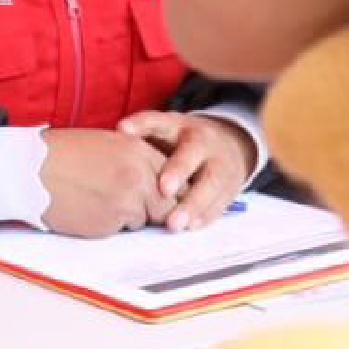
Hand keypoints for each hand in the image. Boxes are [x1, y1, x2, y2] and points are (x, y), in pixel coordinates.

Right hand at [35, 128, 174, 235]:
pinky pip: (123, 228)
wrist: (30, 169)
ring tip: (101, 201)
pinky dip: (111, 224)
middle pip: (170, 204)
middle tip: (134, 208)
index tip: (163, 200)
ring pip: (147, 219)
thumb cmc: (63, 155)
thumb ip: (138, 161)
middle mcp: (140, 175)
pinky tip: (90, 209)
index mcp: (139, 151)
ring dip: (131, 217)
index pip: (175, 179)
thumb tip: (159, 186)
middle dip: (157, 211)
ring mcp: (128, 199)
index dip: (170, 193)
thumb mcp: (108, 144)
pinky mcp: (112, 221)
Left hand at [116, 110, 255, 230]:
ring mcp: (220, 165)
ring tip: (174, 223)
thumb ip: (142, 131)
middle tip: (164, 190)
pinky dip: (205, 216)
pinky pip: (220, 202)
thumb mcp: (164, 128)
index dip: (141, 124)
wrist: (230, 145)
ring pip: (210, 184)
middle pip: (191, 155)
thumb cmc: (183, 141)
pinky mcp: (230, 187)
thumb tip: (118, 133)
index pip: (158, 121)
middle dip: (178, 171)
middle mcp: (203, 143)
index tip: (123, 130)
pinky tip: (191, 226)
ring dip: (192, 205)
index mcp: (179, 126)